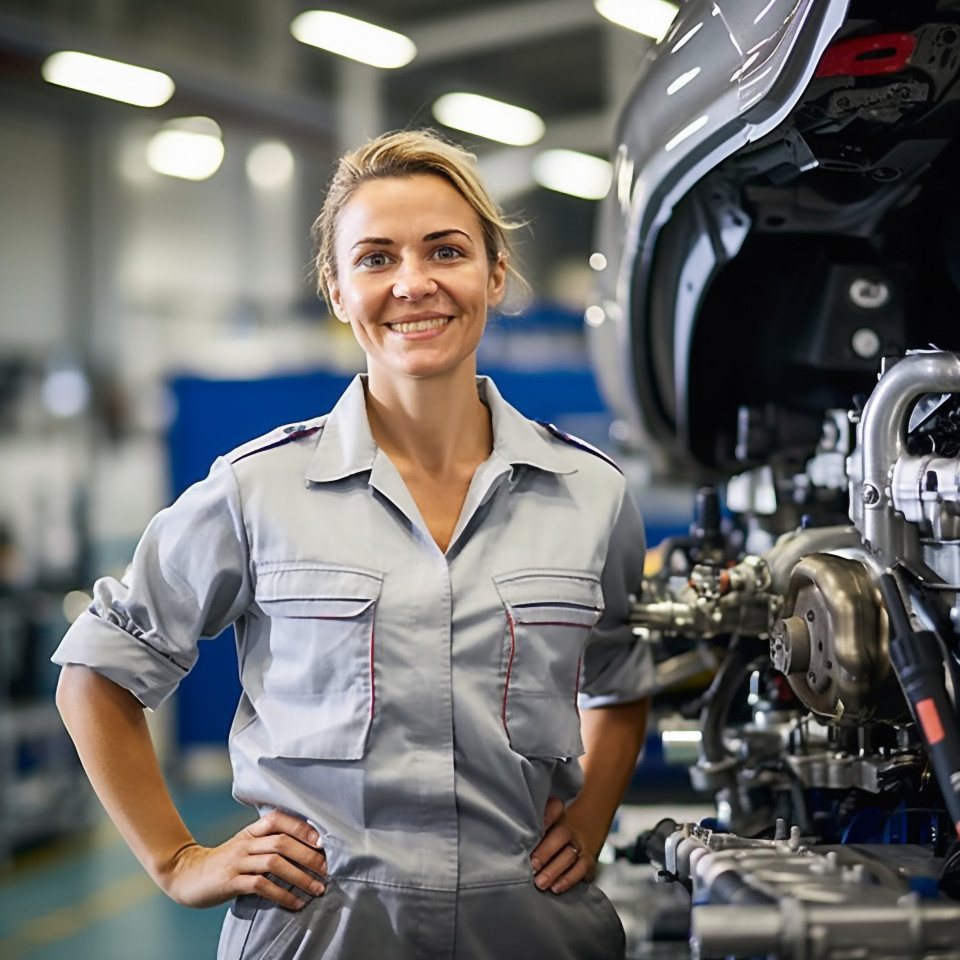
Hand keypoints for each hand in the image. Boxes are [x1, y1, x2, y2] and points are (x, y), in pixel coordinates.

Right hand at [158, 811, 327, 909]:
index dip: (302, 828)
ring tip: (317, 888)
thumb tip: (308, 849)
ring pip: (274, 863)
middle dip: (308, 855)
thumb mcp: (246, 846)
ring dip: (300, 876)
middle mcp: (246, 842)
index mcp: (252, 831)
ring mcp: (238, 861)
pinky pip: (261, 886)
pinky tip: (295, 902)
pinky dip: (282, 894)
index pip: (279, 820)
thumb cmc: (225, 862)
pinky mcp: (230, 881)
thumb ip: (269, 843)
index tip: (323, 841)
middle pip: (282, 842)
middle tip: (327, 869)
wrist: (187, 875)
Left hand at [530, 797, 595, 894]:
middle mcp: (571, 830)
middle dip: (546, 852)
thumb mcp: (550, 822)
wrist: (587, 832)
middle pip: (561, 836)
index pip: (555, 808)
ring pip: (570, 856)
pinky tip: (557, 888)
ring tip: (541, 882)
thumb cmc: (558, 831)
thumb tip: (511, 836)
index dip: (547, 815)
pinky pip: (581, 871)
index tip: (537, 827)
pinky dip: (569, 880)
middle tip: (533, 865)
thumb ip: (534, 827)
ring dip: (555, 870)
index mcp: (559, 817)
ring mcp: (581, 846)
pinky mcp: (589, 863)